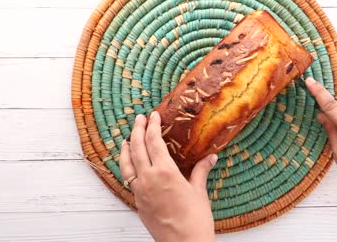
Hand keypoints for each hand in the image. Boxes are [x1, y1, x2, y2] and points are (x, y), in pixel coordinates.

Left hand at [120, 112, 217, 241]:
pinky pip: (128, 179)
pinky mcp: (138, 202)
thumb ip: (200, 171)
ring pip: (127, 164)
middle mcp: (148, 179)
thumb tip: (210, 158)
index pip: (154, 141)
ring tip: (127, 138)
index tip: (153, 116)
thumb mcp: (199, 192)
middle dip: (137, 130)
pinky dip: (127, 167)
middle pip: (137, 148)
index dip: (152, 126)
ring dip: (126, 148)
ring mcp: (140, 191)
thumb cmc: (195, 220)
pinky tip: (130, 165)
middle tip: (139, 119)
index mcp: (165, 172)